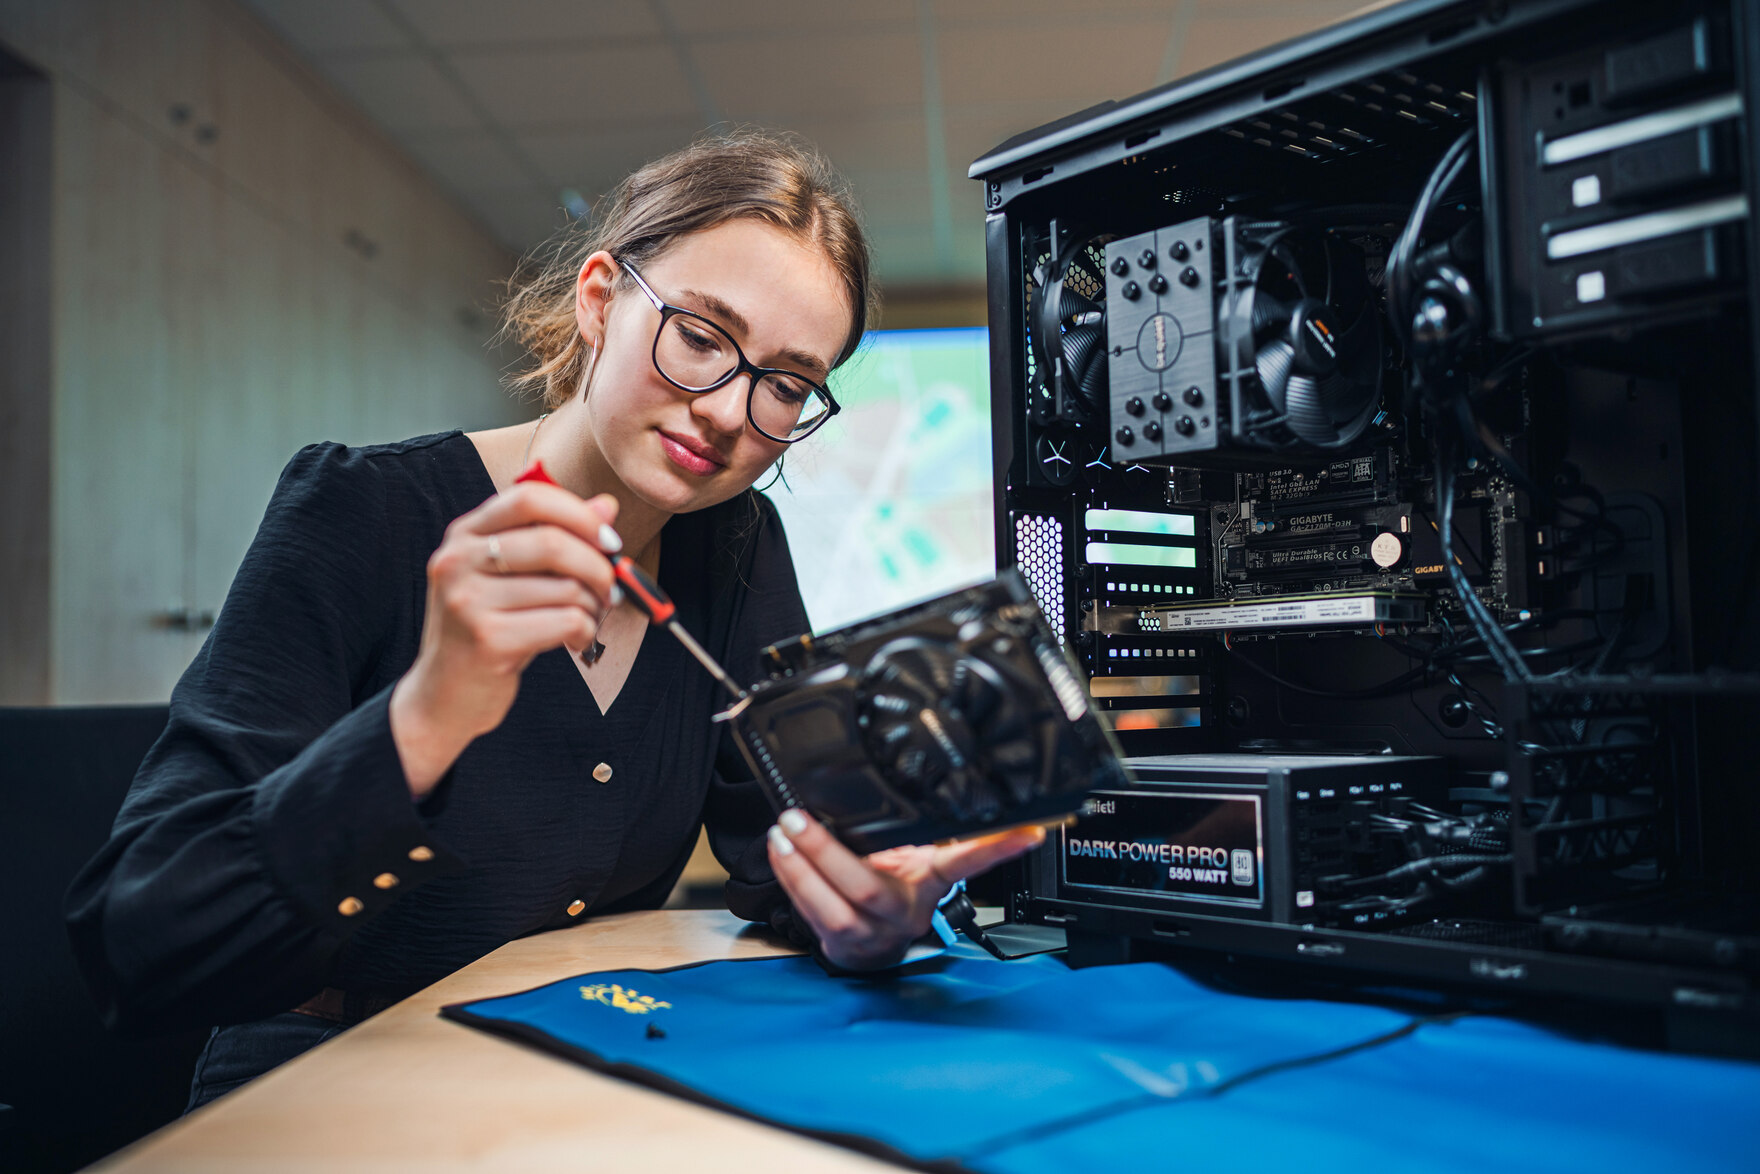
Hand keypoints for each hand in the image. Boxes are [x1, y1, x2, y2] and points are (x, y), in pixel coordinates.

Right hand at [390, 479, 621, 796]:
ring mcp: (468, 601)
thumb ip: (556, 537)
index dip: (579, 514)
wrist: (442, 697)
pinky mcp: (488, 640)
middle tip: (611, 589)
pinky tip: (575, 642)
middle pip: (553, 542)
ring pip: (567, 587)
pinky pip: (566, 621)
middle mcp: (458, 561)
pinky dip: (585, 632)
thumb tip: (607, 506)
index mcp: (464, 535)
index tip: (609, 540)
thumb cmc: (488, 630)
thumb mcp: (514, 578)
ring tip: (587, 620)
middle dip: (598, 567)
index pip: (529, 498)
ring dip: (595, 607)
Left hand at [765, 809, 1046, 970]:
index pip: (966, 864)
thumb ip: (921, 835)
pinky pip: (811, 915)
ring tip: (781, 836)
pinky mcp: (842, 945)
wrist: (878, 949)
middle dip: (826, 851)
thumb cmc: (896, 893)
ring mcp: (873, 933)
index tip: (1027, 831)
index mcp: (930, 884)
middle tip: (797, 819)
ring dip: (799, 869)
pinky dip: (791, 880)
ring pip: (832, 909)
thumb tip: (928, 788)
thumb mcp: (916, 861)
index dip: (995, 849)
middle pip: (869, 888)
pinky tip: (780, 856)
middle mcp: (906, 912)